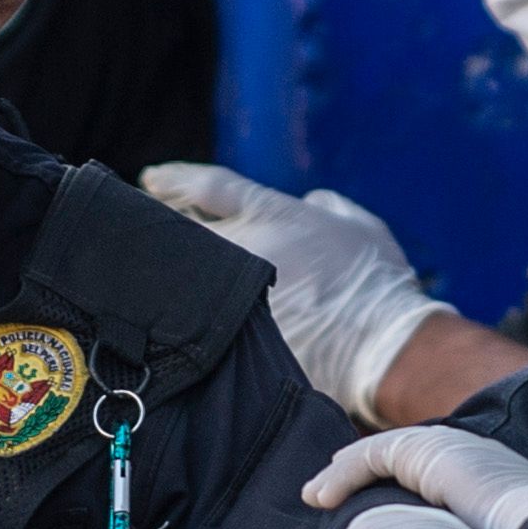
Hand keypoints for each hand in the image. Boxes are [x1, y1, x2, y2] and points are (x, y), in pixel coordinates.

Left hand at [144, 162, 449, 425]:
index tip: (150, 179)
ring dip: (166, 277)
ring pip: (180, 279)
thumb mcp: (362, 227)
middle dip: (157, 228)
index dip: (174, 180)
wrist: (386, 349)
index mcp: (273, 214)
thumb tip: (313, 203)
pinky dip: (183, 320)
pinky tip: (173, 326)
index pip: (208, 186)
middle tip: (141, 231)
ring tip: (154, 279)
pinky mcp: (231, 337)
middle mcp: (244, 247)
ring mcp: (233, 295)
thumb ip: (329, 207)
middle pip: (178, 231)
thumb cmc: (380, 284)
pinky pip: (195, 324)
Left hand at [304, 424, 527, 528]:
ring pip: (382, 454)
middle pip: (404, 459)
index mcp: (492, 481)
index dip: (401, 490)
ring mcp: (451, 450)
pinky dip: (344, 474)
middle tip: (333, 495)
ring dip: (345, 473)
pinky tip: (321, 497)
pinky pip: (373, 456)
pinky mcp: (429, 452)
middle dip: (366, 473)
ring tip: (316, 495)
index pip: (436, 476)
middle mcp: (471, 457)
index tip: (376, 515)